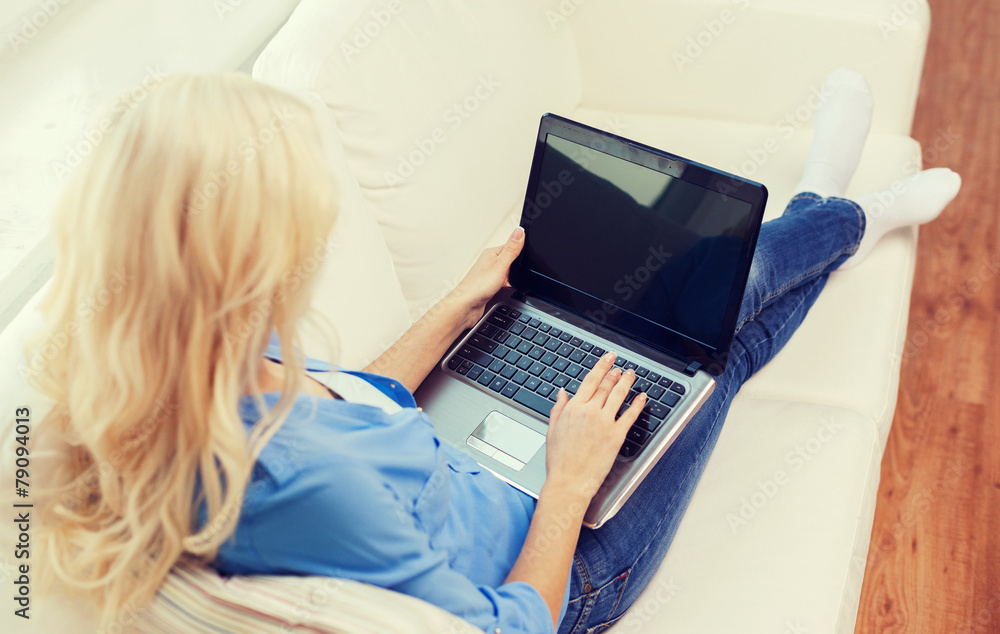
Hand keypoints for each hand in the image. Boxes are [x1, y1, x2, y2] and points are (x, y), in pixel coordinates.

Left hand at [450, 226, 524, 329]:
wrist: (467, 306)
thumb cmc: (477, 286)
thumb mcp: (501, 264)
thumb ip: (512, 249)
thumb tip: (520, 230)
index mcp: (492, 252)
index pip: (513, 245)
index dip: (523, 250)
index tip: (530, 255)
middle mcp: (491, 262)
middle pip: (513, 260)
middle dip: (519, 266)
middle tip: (519, 273)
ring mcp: (491, 274)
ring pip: (510, 272)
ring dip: (514, 277)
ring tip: (511, 283)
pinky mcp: (492, 285)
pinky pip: (507, 283)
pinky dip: (510, 286)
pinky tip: (508, 290)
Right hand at [543, 352, 646, 502]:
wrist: (569, 481)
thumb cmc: (559, 461)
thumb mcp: (552, 430)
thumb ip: (558, 409)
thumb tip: (562, 392)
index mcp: (573, 409)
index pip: (591, 380)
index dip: (601, 366)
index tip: (608, 358)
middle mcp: (590, 411)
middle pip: (606, 386)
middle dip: (615, 373)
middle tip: (620, 367)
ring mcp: (604, 422)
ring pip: (619, 395)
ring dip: (627, 382)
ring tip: (631, 375)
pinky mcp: (616, 435)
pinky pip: (630, 415)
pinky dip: (638, 404)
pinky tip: (642, 397)